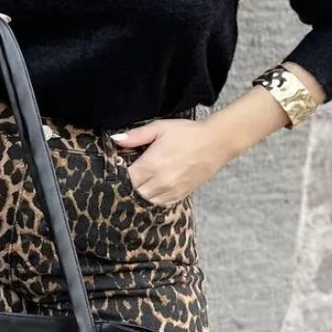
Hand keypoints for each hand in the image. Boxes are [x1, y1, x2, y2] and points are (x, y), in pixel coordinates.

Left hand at [109, 118, 233, 205]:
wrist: (216, 142)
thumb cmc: (187, 133)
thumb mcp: (159, 128)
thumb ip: (136, 136)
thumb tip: (115, 140)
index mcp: (151, 165)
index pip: (125, 179)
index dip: (118, 176)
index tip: (116, 169)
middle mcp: (160, 181)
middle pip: (133, 192)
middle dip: (127, 186)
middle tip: (125, 178)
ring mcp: (171, 190)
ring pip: (146, 201)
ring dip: (140, 194)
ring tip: (138, 184)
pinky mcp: (181, 194)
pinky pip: (160, 204)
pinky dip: (153, 199)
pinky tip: (152, 190)